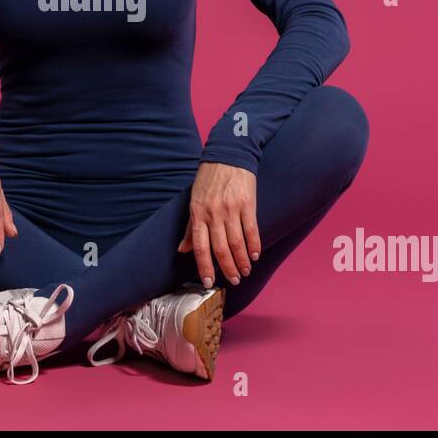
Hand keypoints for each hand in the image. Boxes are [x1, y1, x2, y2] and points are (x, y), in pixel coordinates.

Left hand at [177, 161, 260, 287]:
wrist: (228, 154)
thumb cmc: (209, 178)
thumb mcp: (195, 200)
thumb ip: (191, 226)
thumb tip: (182, 249)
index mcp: (198, 213)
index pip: (200, 247)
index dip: (205, 267)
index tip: (209, 282)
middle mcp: (213, 213)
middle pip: (220, 248)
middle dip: (227, 268)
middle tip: (234, 280)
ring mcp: (230, 208)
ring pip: (236, 242)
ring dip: (242, 261)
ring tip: (245, 271)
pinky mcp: (247, 203)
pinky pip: (251, 229)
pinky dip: (254, 245)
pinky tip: (255, 255)